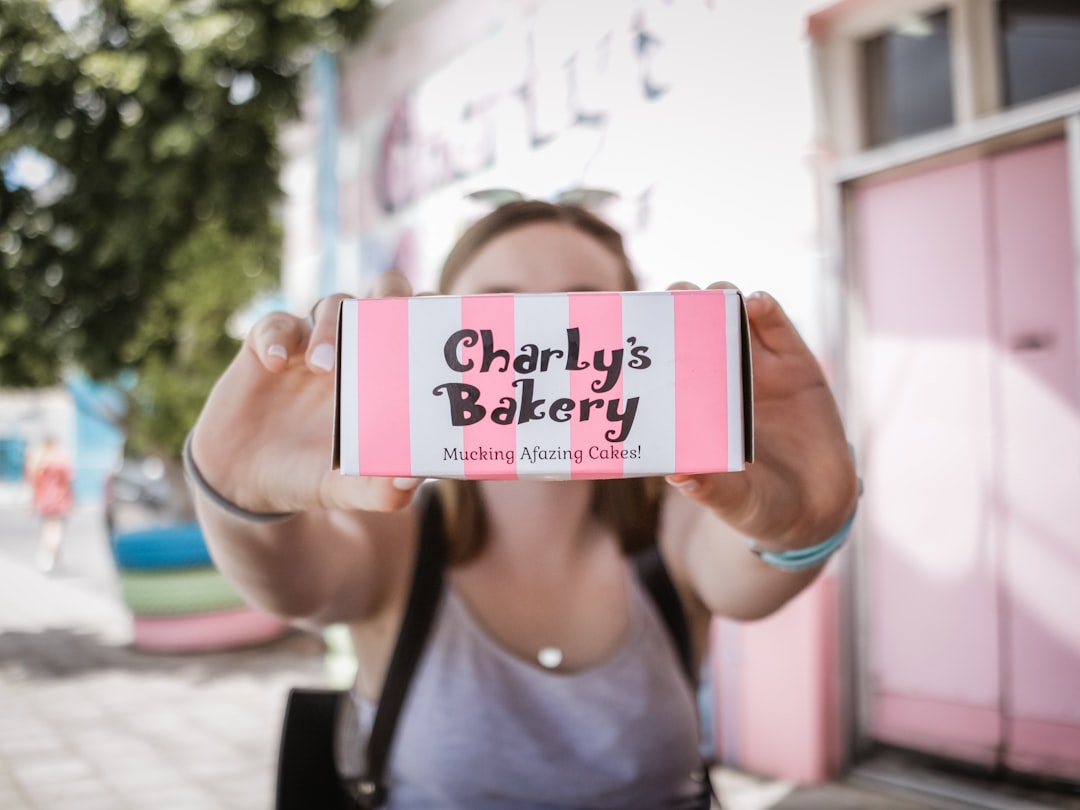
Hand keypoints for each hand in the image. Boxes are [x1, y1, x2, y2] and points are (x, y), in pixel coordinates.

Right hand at [190, 271, 422, 514]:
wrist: (249, 482)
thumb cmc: (312, 475)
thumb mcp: (346, 490)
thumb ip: (379, 490)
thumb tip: (412, 481)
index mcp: (389, 374)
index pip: (421, 326)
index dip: (435, 312)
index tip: (441, 319)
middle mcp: (357, 348)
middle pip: (384, 294)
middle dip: (391, 296)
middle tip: (388, 319)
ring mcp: (312, 344)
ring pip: (332, 304)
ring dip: (332, 326)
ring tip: (323, 366)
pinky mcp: (267, 347)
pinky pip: (275, 325)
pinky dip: (276, 336)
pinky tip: (275, 363)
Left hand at [665, 283, 858, 549]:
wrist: (817, 510)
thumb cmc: (760, 505)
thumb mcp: (735, 501)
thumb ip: (712, 489)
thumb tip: (679, 475)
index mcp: (693, 406)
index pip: (664, 361)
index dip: (650, 338)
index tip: (634, 321)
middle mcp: (720, 380)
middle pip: (694, 326)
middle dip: (681, 304)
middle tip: (673, 298)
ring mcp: (759, 368)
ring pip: (733, 317)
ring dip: (719, 298)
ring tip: (711, 298)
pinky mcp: (797, 366)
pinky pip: (778, 328)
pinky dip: (764, 308)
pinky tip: (754, 303)